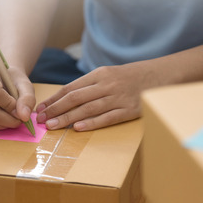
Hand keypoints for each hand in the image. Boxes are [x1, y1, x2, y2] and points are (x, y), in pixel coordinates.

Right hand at [0, 64, 35, 130]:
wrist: (1, 80)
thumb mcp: (25, 84)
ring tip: (13, 115)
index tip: (19, 106)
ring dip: (6, 124)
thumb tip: (23, 117)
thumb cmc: (13, 81)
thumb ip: (27, 98)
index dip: (10, 105)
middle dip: (10, 119)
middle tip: (20, 117)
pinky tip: (3, 116)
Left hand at [36, 62, 156, 130]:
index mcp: (100, 74)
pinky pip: (107, 117)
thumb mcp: (110, 74)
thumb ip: (91, 85)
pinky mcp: (129, 110)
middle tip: (41, 119)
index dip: (54, 99)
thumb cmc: (132, 76)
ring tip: (53, 126)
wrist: (161, 75)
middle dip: (56, 109)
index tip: (41, 108)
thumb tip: (68, 98)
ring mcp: (118, 98)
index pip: (71, 88)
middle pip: (75, 98)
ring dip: (68, 118)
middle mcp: (107, 85)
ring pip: (88, 108)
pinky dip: (92, 123)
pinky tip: (79, 128)